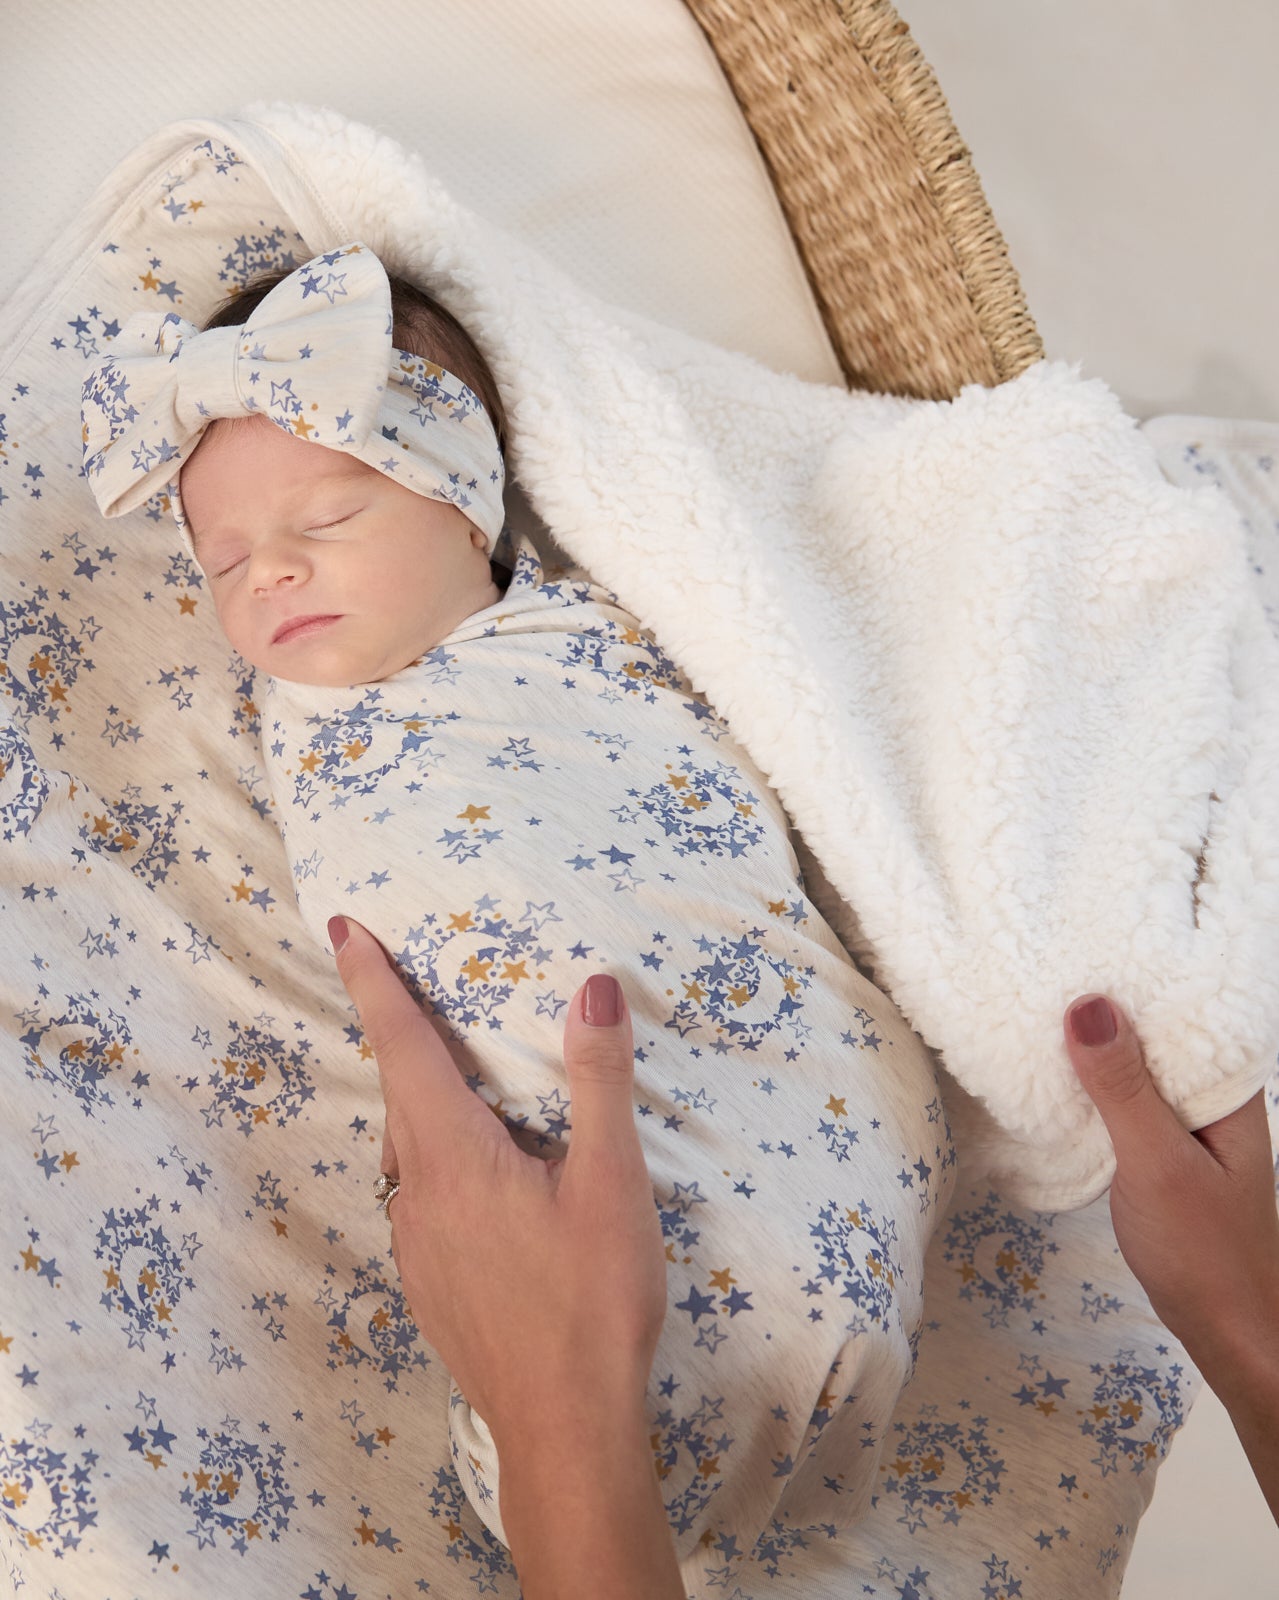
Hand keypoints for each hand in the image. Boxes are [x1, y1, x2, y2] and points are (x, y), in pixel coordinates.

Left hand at [329, 915, 682, 1596]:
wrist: (564, 1427)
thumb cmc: (591, 1301)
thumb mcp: (611, 1183)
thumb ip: (598, 1080)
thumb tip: (594, 986)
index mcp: (453, 1155)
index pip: (402, 1045)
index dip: (373, 981)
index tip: (343, 926)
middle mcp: (416, 1192)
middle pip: (400, 1092)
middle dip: (403, 1032)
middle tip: (417, 983)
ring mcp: (415, 1242)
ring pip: (408, 1146)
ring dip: (424, 1100)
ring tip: (466, 1079)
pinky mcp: (428, 1279)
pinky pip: (419, 1191)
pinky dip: (438, 1154)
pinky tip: (487, 1175)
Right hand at [1065, 993, 1278, 1523]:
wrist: (1233, 1338)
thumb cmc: (1206, 1253)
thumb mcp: (1157, 1164)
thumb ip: (1124, 1089)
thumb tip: (1089, 1003)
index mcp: (1229, 1091)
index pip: (1188, 1009)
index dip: (1140, 973)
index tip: (1085, 937)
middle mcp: (1216, 1100)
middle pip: (1161, 1034)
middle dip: (1110, 1004)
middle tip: (1045, 963)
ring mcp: (1192, 1129)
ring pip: (1142, 1070)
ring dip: (1098, 1048)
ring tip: (1040, 1008)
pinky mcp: (1168, 1156)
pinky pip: (1131, 1102)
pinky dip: (1097, 1088)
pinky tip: (1059, 1079)